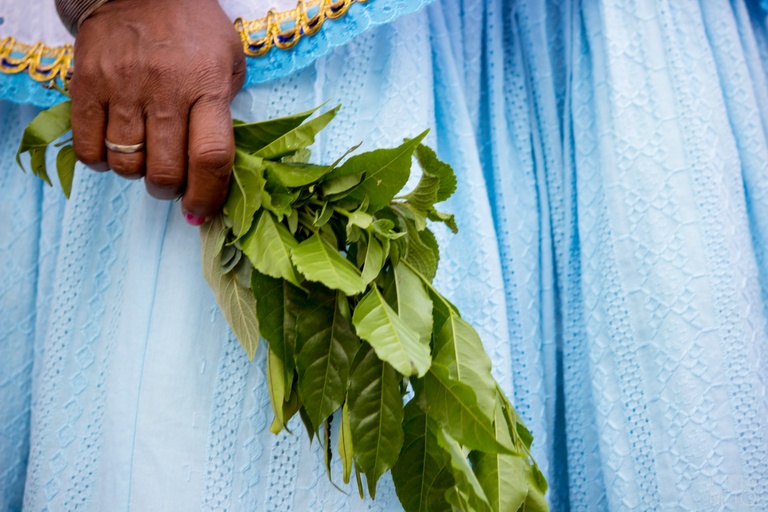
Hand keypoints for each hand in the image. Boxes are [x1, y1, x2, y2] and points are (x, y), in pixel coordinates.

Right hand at [70, 0, 245, 221]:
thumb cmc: (194, 30)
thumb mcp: (229, 63)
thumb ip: (225, 114)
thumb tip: (213, 172)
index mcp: (207, 85)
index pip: (210, 156)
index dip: (207, 195)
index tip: (201, 209)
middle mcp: (164, 90)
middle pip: (164, 171)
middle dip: (171, 190)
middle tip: (173, 182)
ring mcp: (122, 87)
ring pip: (126, 165)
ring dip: (138, 174)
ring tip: (145, 157)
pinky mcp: (86, 85)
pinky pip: (88, 149)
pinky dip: (102, 161)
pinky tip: (115, 147)